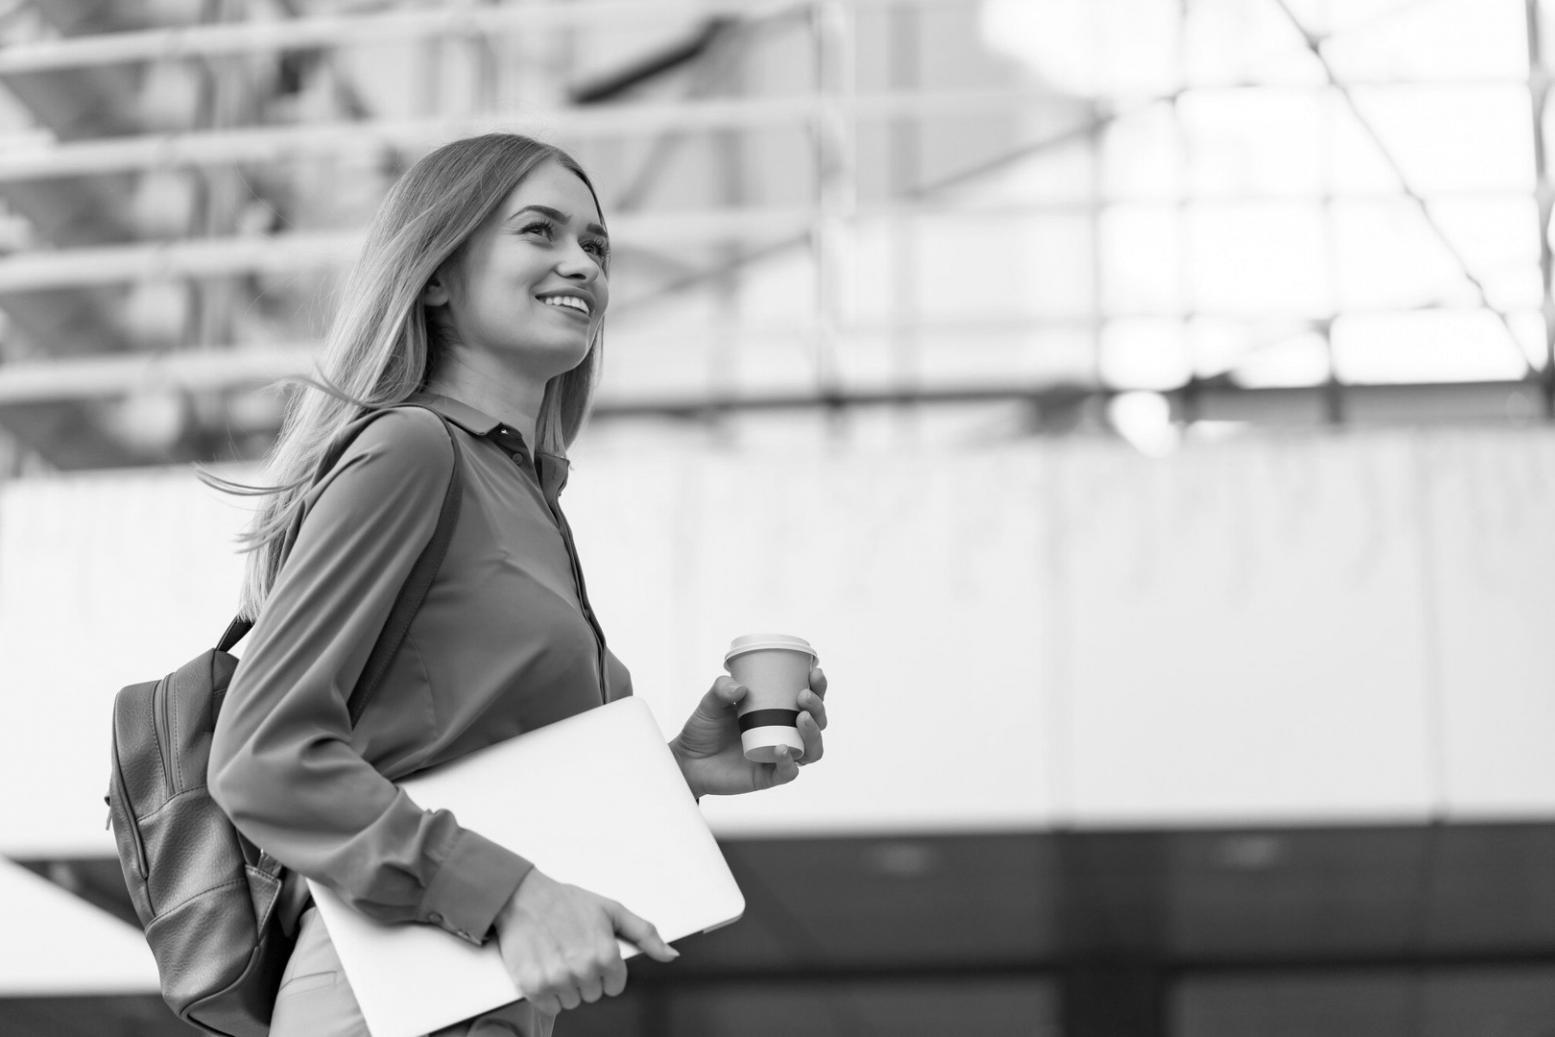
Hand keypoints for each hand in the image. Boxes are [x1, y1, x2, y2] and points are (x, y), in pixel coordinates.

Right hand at [492, 868, 677, 1015]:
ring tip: (557, 958)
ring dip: (565, 986)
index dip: (605, 971)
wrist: (523, 897)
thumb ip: (645, 934)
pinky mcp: (534, 986)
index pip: (615, 986)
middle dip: (585, 977)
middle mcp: (584, 969)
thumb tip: (671, 955)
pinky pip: (551, 1007)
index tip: (592, 955)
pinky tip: (544, 969)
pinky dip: (546, 994)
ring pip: (572, 1002)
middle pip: (593, 995)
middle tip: (571, 952)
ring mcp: (558, 980)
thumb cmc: (568, 902)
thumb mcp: (613, 911)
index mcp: (606, 953)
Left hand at [669, 665, 827, 798]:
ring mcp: (778, 756)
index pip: (808, 699)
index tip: (815, 672)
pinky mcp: (767, 776)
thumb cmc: (705, 728)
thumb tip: (739, 688)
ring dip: (813, 734)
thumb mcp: (711, 702)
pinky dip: (789, 762)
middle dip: (818, 708)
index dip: (818, 687)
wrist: (688, 760)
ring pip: (812, 750)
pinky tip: (781, 749)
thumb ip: (721, 689)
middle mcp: (784, 733)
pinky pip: (788, 772)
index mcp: (778, 712)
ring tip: (802, 719)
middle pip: (817, 723)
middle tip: (803, 696)